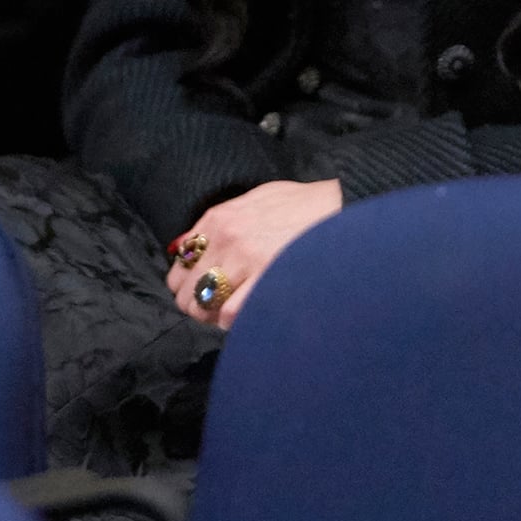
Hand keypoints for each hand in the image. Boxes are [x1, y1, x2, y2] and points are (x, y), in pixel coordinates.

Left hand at [164, 178, 341, 328]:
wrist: (340, 205)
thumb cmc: (303, 204)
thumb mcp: (255, 199)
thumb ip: (223, 221)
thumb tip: (193, 244)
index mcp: (218, 219)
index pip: (179, 266)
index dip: (188, 284)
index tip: (201, 291)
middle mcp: (225, 239)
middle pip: (185, 291)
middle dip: (197, 304)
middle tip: (217, 308)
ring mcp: (245, 259)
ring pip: (203, 305)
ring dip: (213, 316)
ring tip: (231, 314)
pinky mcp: (266, 277)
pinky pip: (230, 314)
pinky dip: (235, 321)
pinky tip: (249, 314)